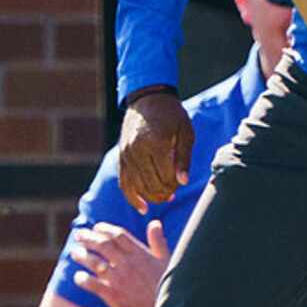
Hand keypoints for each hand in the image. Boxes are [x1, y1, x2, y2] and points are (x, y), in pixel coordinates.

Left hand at [71, 220, 169, 306]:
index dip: (105, 229)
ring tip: (74, 253)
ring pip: (94, 262)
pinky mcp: (113, 295)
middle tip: (79, 235)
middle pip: (103, 245)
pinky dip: (82, 280)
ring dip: (82, 256)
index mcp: (140, 254)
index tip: (96, 227)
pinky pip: (92, 284)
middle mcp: (127, 263)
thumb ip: (158, 242)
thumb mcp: (167, 261)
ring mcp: (118, 279)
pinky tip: (78, 277)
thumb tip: (154, 223)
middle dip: (88, 238)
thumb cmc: (167, 287)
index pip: (118, 235)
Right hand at [118, 91, 193, 211]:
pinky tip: (143, 208)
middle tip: (174, 192)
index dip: (175, 184)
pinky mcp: (121, 157)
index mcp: (156, 142)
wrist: (148, 99)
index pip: (166, 175)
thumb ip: (184, 158)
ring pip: (138, 186)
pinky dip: (132, 197)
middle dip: (165, 192)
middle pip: (151, 183)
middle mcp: (138, 149)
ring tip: (164, 198)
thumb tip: (183, 182)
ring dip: (152, 196)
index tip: (181, 182)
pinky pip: (124, 182)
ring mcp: (127, 154)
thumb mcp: (185, 132)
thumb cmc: (172, 115)